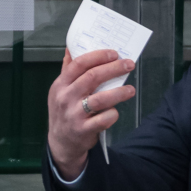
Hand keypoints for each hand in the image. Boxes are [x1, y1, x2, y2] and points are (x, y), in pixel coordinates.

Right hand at [47, 48, 135, 179]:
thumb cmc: (64, 111)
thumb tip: (71, 48)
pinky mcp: (84, 130)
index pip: (79, 64)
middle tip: (129, 65)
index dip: (98, 56)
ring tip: (131, 89)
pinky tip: (116, 111)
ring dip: (119, 92)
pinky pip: (104, 119)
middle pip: (92, 77)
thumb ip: (67, 70)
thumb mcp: (60, 90)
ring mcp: (74, 114)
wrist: (61, 143)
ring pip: (101, 99)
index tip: (114, 53)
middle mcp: (66, 98)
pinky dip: (113, 113)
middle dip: (114, 69)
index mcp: (61, 84)